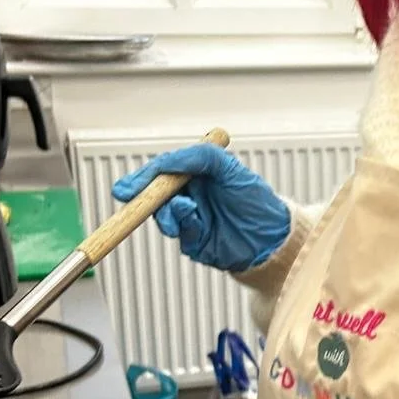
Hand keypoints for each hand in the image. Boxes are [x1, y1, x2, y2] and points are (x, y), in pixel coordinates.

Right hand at [112, 144, 289, 272]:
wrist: (273, 236)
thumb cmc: (256, 199)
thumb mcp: (229, 168)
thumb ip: (199, 157)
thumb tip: (166, 163)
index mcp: (195, 175)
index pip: (161, 172)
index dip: (142, 177)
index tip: (125, 187)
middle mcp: (189, 196)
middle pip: (154, 194)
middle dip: (141, 197)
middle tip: (130, 198)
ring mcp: (190, 219)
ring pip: (163, 215)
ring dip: (166, 212)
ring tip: (185, 208)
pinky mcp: (194, 241)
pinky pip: (179, 232)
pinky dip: (183, 225)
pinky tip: (196, 221)